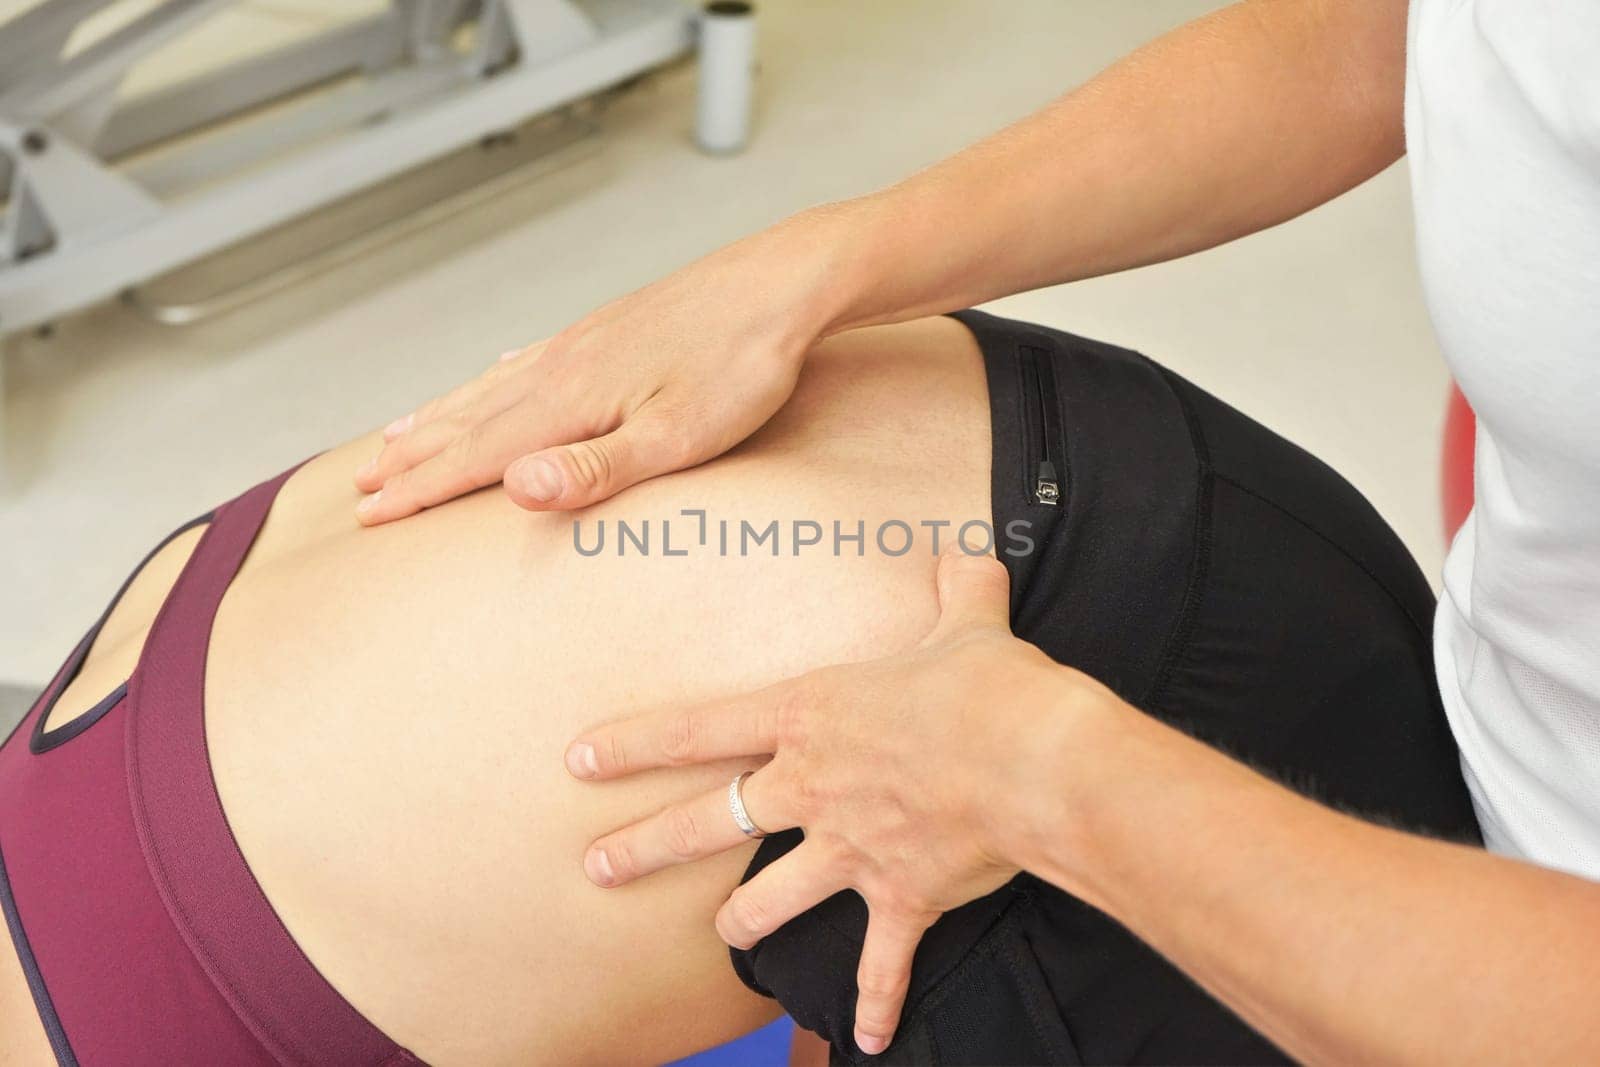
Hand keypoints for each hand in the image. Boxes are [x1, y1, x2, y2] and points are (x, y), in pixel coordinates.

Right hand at [352, 209, 856, 523]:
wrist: (785, 283)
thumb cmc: (743, 364)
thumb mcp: (679, 434)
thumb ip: (596, 467)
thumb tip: (514, 487)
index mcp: (570, 400)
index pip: (475, 456)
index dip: (421, 489)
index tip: (372, 515)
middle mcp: (563, 366)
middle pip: (469, 421)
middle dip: (413, 459)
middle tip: (363, 487)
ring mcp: (585, 342)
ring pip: (492, 387)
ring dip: (441, 416)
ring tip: (399, 434)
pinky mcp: (612, 328)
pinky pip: (531, 358)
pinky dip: (496, 376)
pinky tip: (496, 370)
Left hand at [564, 547, 1121, 1054]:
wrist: (1036, 763)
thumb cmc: (990, 688)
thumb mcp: (970, 620)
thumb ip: (959, 586)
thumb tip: (970, 548)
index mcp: (810, 716)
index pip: (700, 729)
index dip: (635, 743)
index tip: (580, 759)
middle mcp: (812, 787)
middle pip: (707, 824)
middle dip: (644, 847)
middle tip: (595, 869)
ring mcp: (850, 850)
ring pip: (770, 899)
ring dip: (743, 923)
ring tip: (723, 939)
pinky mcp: (901, 897)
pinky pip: (880, 962)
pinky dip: (874, 1001)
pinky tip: (866, 1040)